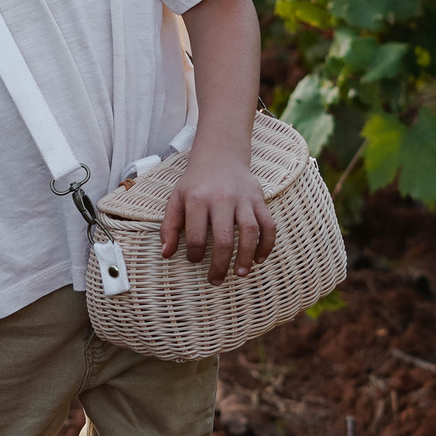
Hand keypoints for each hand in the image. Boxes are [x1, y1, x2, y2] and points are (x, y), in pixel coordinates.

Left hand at [159, 151, 273, 283]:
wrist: (220, 155)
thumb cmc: (196, 183)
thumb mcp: (176, 199)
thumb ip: (170, 226)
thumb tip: (166, 254)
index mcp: (197, 199)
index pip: (196, 235)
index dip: (195, 254)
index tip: (195, 259)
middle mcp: (222, 198)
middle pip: (224, 238)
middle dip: (220, 264)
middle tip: (216, 280)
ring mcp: (243, 199)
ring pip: (250, 231)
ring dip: (246, 256)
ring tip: (241, 273)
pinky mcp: (259, 199)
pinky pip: (268, 224)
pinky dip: (267, 243)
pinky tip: (259, 258)